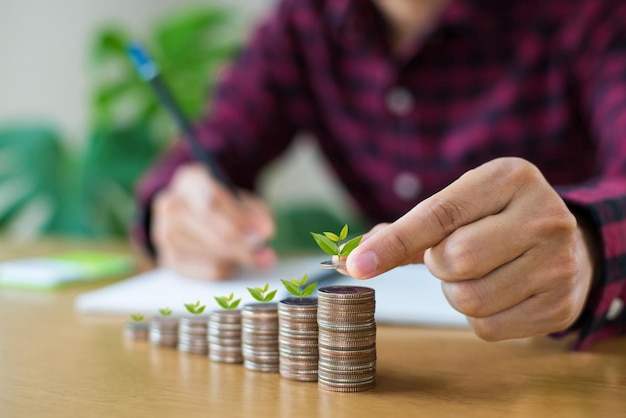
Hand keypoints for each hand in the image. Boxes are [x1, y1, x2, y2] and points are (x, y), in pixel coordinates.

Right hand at [151, 163, 275, 279]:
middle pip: (214, 232)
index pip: (215, 200)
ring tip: (246, 252)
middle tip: (267, 255)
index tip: (264, 233)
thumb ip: (256, 214)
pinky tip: (230, 261)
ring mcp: (165, 233)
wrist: (194, 216)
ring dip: (237, 258)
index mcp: (191, 179)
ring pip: (214, 255)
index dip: (241, 219)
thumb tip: (264, 232)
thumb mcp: (244, 201)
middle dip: (245, 246)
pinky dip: (226, 270)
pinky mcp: (169, 259)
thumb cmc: (224, 207)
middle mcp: (171, 203)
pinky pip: (208, 272)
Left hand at [346, 157, 597, 340]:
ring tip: (478, 273)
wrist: (567, 247)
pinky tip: (498, 293)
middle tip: (453, 255)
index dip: (393, 242)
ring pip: (468, 299)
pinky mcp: (560, 306)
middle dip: (439, 264)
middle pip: (454, 260)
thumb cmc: (494, 223)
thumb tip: (348, 258)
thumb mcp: (460, 207)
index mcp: (509, 178)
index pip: (439, 214)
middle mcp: (543, 216)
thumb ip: (405, 231)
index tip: (356, 264)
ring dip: (456, 292)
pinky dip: (478, 317)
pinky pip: (487, 328)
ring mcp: (558, 263)